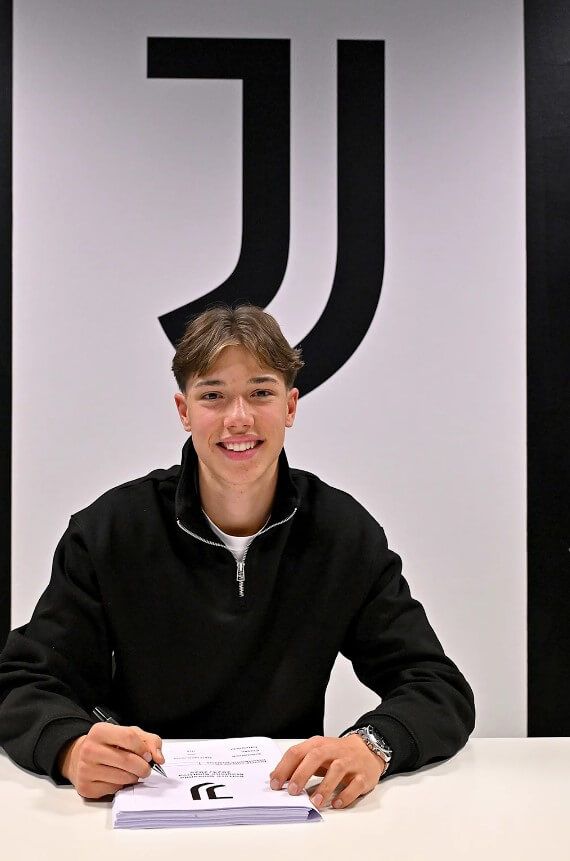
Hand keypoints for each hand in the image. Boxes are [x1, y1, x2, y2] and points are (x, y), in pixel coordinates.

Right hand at [57, 722, 164, 798]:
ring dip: (134, 777)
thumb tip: (159, 758)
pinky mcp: (86, 787)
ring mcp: (85, 769)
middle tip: (146, 769)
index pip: (129, 737)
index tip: (148, 755)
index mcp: (100, 731)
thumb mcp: (128, 734)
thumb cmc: (108, 744)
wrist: (79, 757)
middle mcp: (90, 749)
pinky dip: (121, 786)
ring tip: (132, 773)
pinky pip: (113, 789)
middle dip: (143, 767)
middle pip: (127, 760)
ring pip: (122, 777)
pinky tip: (117, 778)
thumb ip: (149, 741)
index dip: (143, 748)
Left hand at [269, 734, 385, 809]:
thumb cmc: (337, 753)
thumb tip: (277, 778)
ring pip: (337, 770)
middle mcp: (334, 751)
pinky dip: (345, 795)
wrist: (368, 748)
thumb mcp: (317, 753)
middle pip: (316, 757)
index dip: (285, 767)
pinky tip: (336, 803)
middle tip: (292, 791)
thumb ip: (299, 764)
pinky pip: (355, 785)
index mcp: (319, 744)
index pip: (298, 752)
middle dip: (302, 774)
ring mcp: (350, 762)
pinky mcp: (363, 775)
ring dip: (324, 787)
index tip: (275, 783)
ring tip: (315, 802)